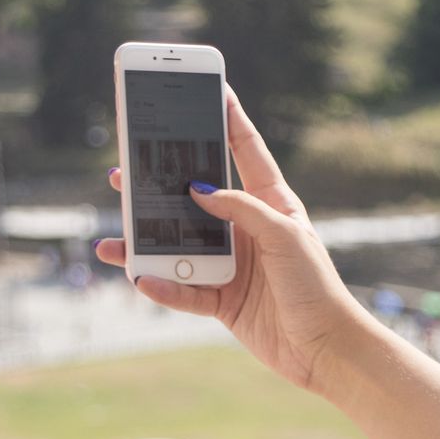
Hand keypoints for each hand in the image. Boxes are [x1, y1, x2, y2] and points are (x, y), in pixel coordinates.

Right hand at [96, 86, 368, 392]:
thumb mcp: (284, 235)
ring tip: (113, 238)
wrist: (326, 350)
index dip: (227, 118)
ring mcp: (233, 265)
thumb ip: (242, 208)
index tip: (210, 88)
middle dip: (158, 185)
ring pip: (179, 246)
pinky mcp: (223, 300)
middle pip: (195, 198)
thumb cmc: (317, 286)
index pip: (245, 151)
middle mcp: (247, 229)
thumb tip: (198, 190)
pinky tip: (141, 280)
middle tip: (122, 170)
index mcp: (271, 203)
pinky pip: (184, 291)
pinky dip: (163, 287)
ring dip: (145, 243)